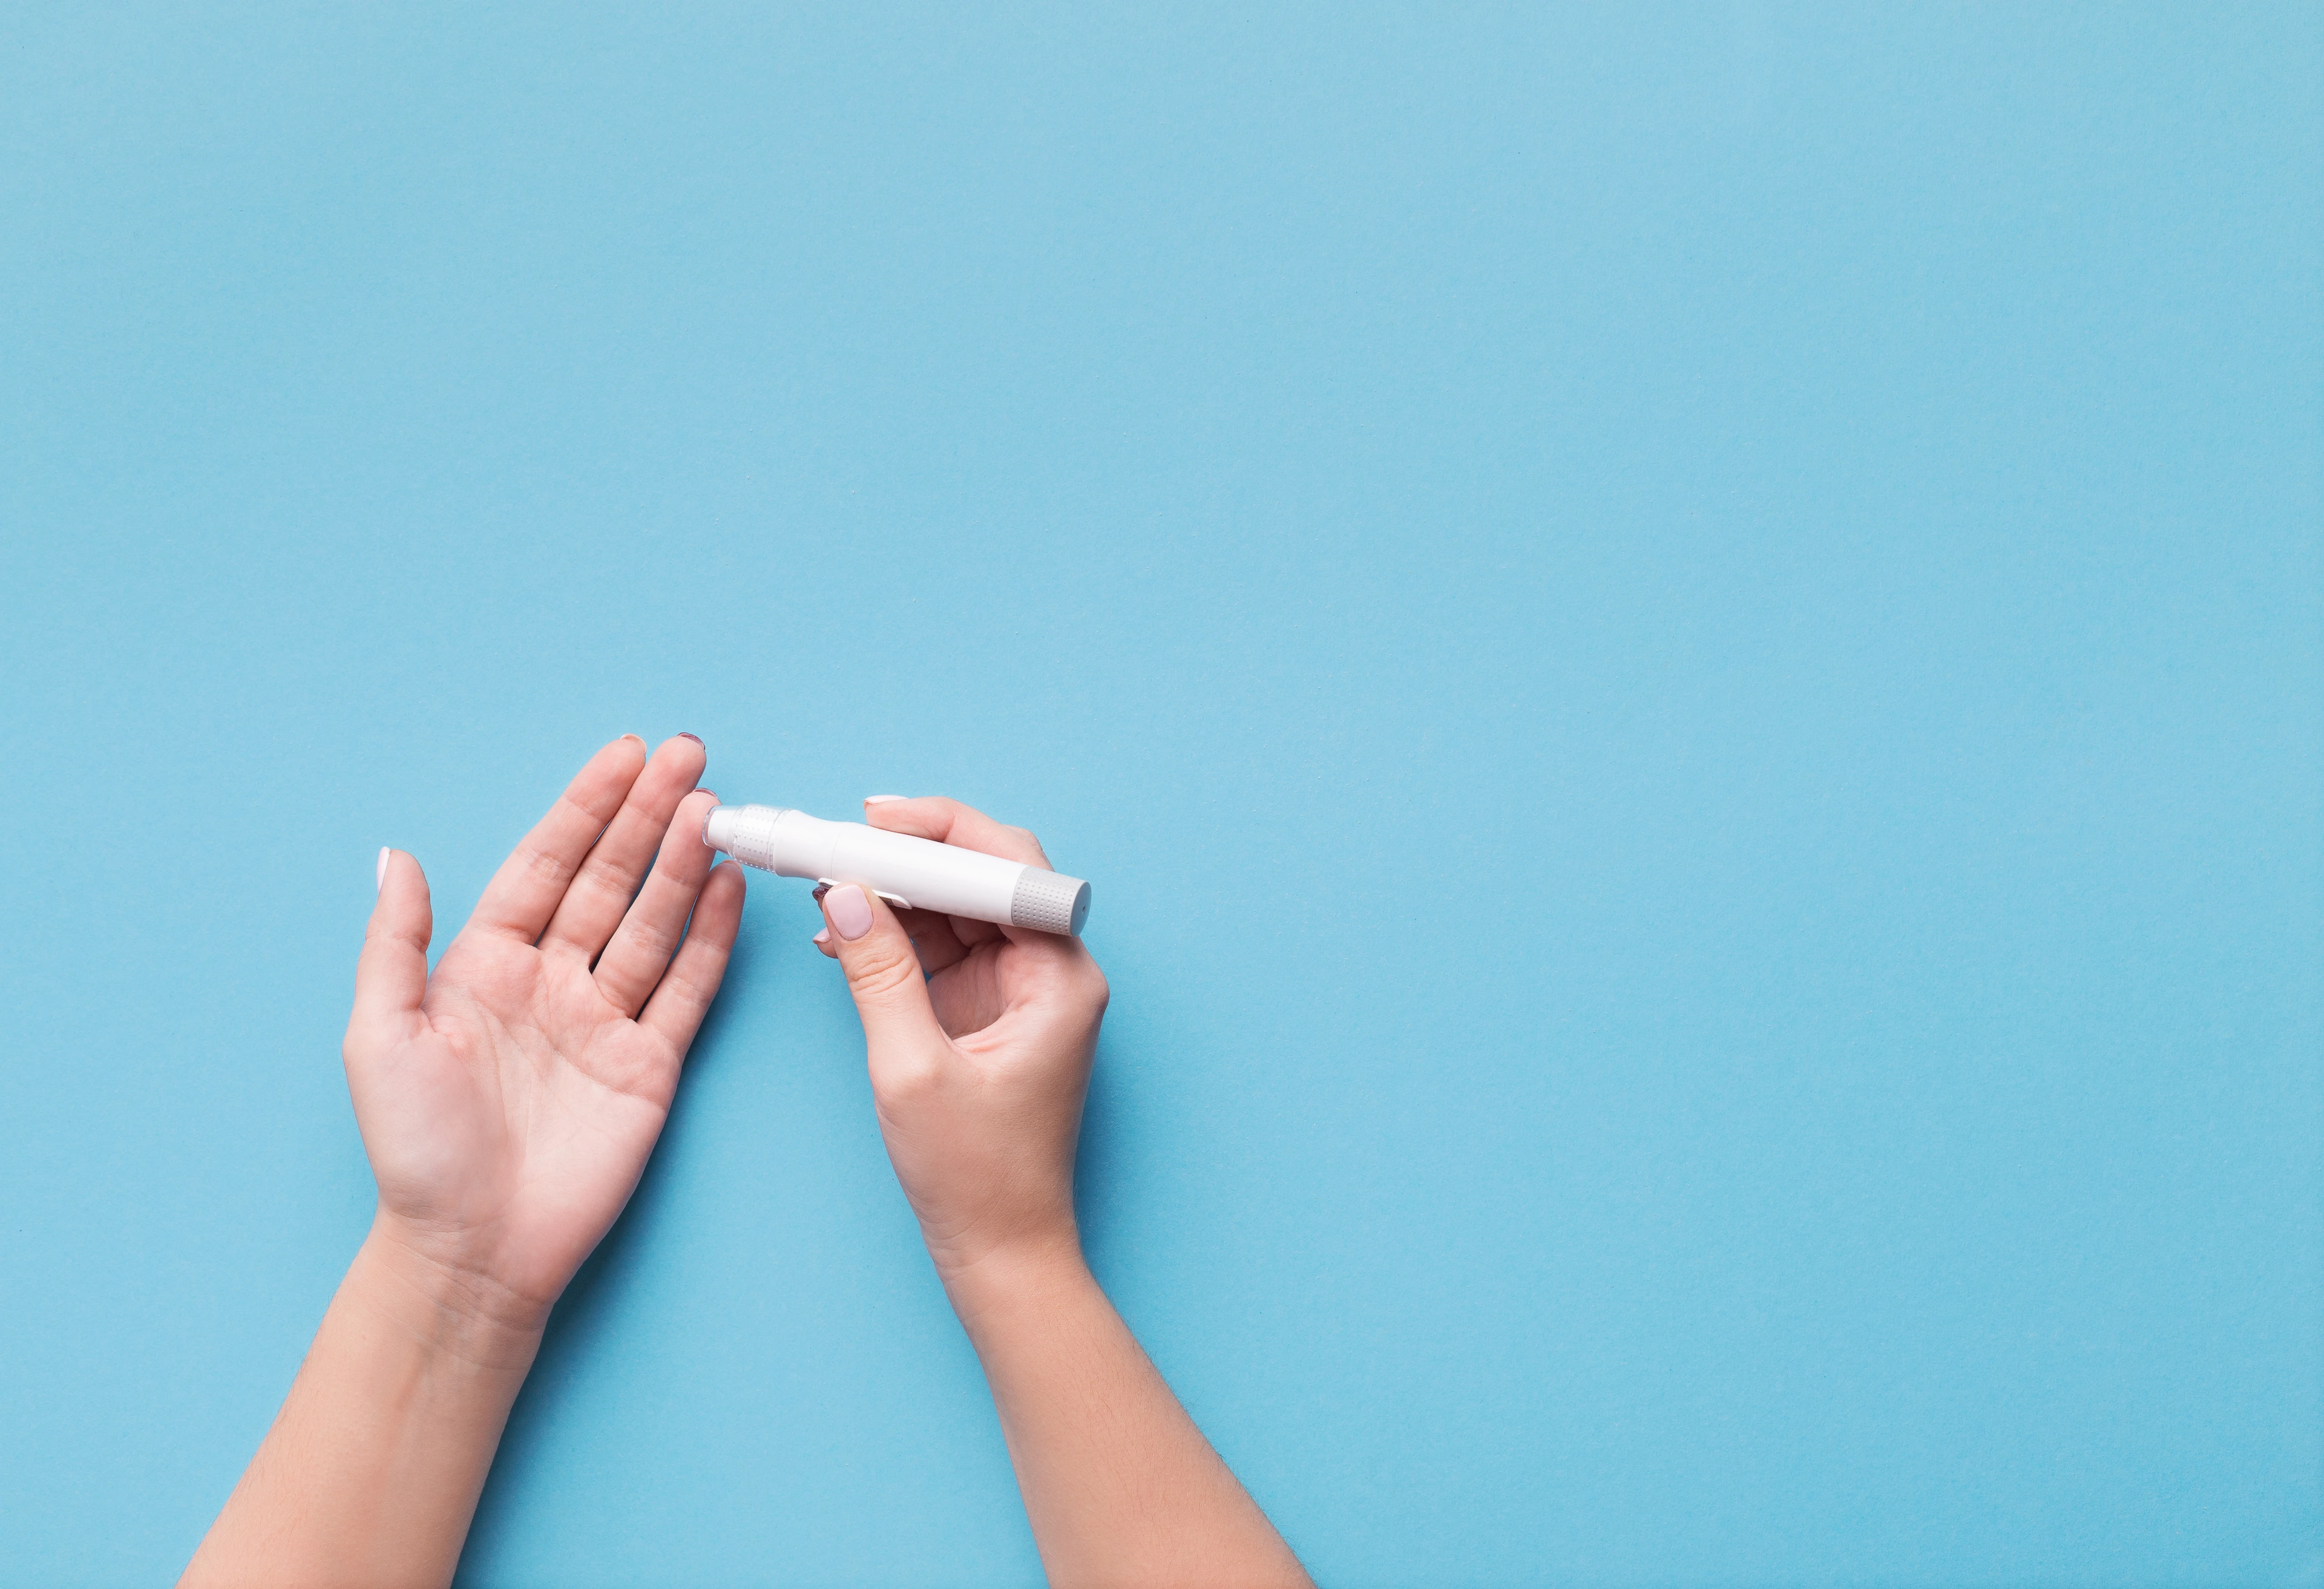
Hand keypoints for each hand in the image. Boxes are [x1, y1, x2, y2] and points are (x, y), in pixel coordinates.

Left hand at [349, 734, 744, 1332]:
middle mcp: (550, 983)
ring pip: (651, 923)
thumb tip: (397, 855)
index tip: (624, 757)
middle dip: (648, 815)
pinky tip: (727, 888)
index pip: (546, 866)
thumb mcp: (378, 1036)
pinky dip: (709, 938)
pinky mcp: (649, 1065)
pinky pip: (686, 989)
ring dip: (683, 864)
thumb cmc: (416, 1151)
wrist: (472, 1250)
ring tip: (716, 809)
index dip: (585, 808)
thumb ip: (395, 943)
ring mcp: (603, 1022)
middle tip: (689, 756)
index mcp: (485, 968)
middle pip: (608, 880)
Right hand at [812, 798, 1107, 1284]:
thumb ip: (878, 973)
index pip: (1008, 867)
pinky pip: (942, 947)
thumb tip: (842, 894)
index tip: (872, 817)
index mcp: (1061, 977)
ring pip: (956, 908)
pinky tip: (841, 933)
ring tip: (822, 883)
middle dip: (907, 855)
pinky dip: (893, 935)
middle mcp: (1051, 971)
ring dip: (892, 893)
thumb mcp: (911, 1069)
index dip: (940, 831)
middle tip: (834, 841)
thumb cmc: (976, 1174)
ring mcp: (1019, 990)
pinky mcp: (988, 1010)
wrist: (1001, 1249)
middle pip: (982, 877)